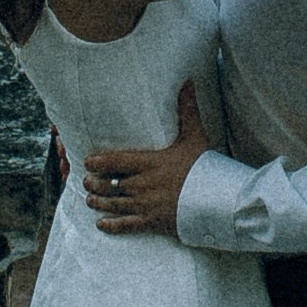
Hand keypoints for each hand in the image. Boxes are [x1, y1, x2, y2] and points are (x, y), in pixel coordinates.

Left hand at [86, 82, 207, 234]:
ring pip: (114, 204)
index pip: (115, 161)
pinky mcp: (153, 223)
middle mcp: (143, 184)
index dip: (98, 162)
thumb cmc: (207, 167)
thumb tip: (187, 81)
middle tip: (86, 181)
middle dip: (94, 184)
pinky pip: (126, 225)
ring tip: (89, 200)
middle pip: (109, 184)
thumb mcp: (196, 137)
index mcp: (150, 162)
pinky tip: (101, 224)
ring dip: (98, 202)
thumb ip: (187, 110)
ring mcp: (147, 205)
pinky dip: (111, 225)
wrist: (220, 200)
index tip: (88, 162)